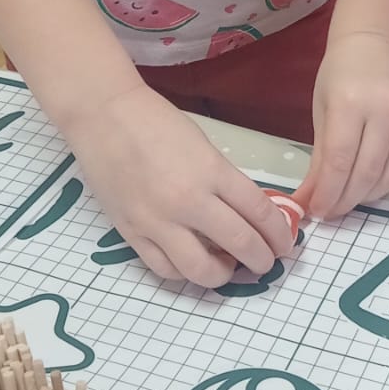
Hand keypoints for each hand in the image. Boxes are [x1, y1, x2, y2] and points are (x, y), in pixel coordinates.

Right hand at [68, 85, 293, 287]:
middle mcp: (188, 200)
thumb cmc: (156, 121)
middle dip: (262, 259)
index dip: (279, 234)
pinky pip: (165, 269)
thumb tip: (247, 215)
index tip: (285, 243)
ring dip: (224, 274)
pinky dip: (185, 272)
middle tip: (266, 261)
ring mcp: (157, 221)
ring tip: (228, 265)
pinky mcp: (131, 232)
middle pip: (240, 244)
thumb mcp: (203, 146)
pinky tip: (192, 262)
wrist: (103, 114)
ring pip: (202, 270)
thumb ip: (224, 181)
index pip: (260, 213)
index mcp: (212, 171)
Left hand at [296, 29, 388, 220]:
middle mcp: (385, 108)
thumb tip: (308, 200)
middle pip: (366, 172)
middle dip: (346, 199)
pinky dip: (386, 182)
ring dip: (366, 196)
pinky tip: (370, 184)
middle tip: (331, 212)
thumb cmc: (341, 74)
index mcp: (351, 100)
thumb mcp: (322, 110)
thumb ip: (319, 157)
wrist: (377, 44)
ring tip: (348, 200)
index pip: (340, 160)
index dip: (328, 192)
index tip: (317, 211)